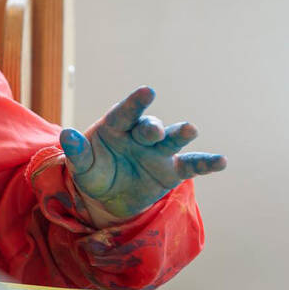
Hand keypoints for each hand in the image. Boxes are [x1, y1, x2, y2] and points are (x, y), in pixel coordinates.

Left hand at [59, 86, 225, 225]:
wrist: (106, 198)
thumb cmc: (93, 172)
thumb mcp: (80, 165)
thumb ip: (76, 151)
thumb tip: (66, 134)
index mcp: (115, 126)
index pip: (125, 112)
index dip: (135, 102)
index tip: (147, 91)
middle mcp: (139, 134)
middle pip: (149, 126)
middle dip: (152, 127)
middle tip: (154, 131)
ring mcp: (158, 151)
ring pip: (172, 139)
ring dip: (181, 134)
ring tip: (190, 129)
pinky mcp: (171, 170)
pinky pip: (191, 165)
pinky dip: (206, 163)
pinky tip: (222, 161)